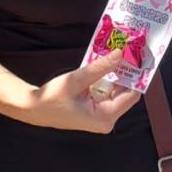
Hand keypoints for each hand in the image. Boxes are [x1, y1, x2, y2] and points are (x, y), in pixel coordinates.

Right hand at [25, 51, 141, 132]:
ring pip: (117, 91)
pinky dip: (107, 79)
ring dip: (117, 74)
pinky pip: (108, 93)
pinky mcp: (96, 111)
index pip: (131, 95)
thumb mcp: (76, 80)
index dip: (136, 76)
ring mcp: (102, 116)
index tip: (138, 57)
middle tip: (130, 50)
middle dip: (127, 73)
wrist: (34, 108)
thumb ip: (99, 68)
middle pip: (126, 93)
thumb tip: (120, 54)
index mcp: (105, 117)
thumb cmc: (52, 98)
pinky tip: (106, 63)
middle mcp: (107, 120)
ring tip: (119, 53)